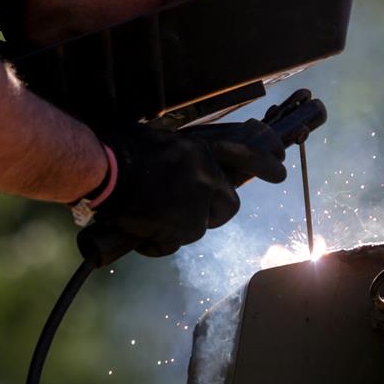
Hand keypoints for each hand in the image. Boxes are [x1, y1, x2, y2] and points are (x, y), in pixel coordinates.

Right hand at [76, 119, 287, 264]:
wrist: (104, 170)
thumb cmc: (121, 148)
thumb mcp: (162, 140)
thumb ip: (184, 156)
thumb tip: (186, 167)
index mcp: (202, 151)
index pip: (244, 154)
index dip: (263, 164)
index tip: (280, 172)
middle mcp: (206, 178)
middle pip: (227, 206)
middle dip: (211, 211)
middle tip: (187, 211)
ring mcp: (195, 206)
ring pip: (197, 227)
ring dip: (178, 225)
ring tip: (151, 214)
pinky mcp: (180, 229)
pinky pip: (173, 243)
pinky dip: (158, 241)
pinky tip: (142, 230)